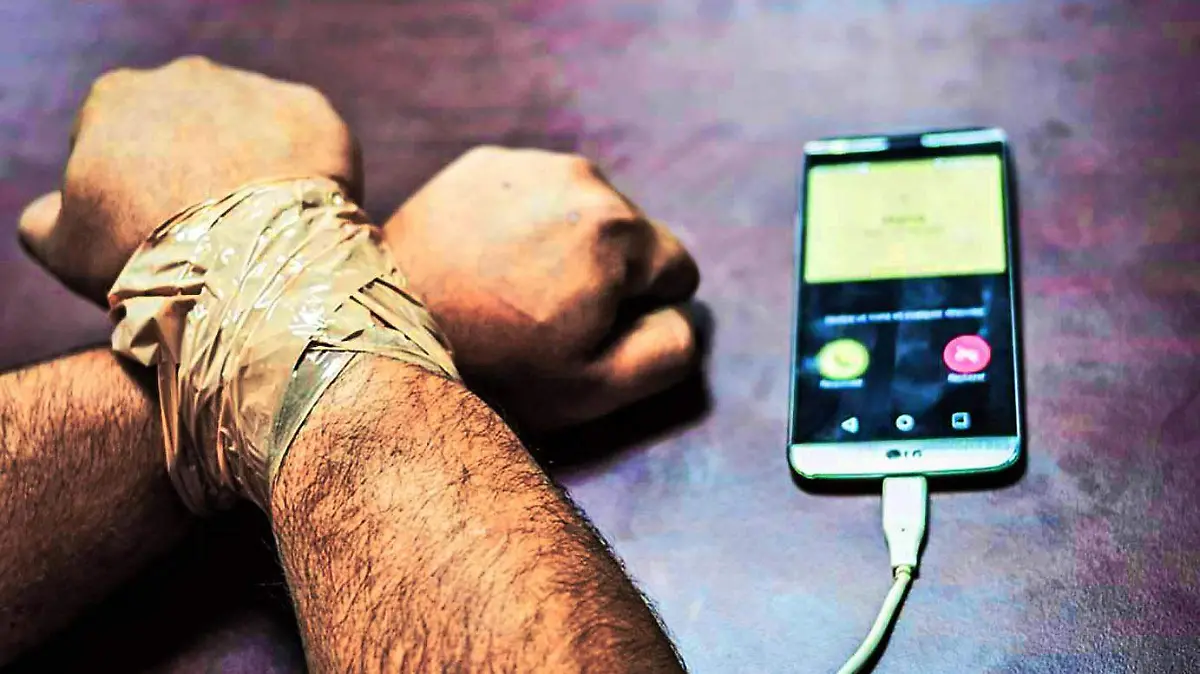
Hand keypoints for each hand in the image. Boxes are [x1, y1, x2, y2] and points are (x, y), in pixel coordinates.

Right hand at [17, 56, 360, 304]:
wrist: (243, 266)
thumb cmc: (143, 256)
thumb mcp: (63, 248)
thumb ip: (46, 218)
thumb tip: (53, 210)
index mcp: (115, 98)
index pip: (118, 137)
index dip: (133, 186)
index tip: (151, 226)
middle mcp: (186, 78)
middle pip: (191, 127)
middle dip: (199, 168)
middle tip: (213, 230)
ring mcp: (254, 90)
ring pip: (254, 132)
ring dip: (256, 168)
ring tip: (261, 228)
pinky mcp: (313, 113)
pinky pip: (310, 142)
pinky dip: (308, 173)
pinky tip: (299, 214)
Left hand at [382, 146, 700, 431]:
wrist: (382, 335)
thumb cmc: (497, 368)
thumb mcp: (602, 386)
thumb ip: (673, 345)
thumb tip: (680, 309)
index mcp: (619, 229)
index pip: (676, 270)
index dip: (641, 311)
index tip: (589, 332)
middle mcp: (579, 177)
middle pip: (630, 235)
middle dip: (603, 273)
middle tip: (544, 315)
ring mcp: (524, 163)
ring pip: (582, 211)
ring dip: (564, 245)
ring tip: (510, 290)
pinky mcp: (479, 164)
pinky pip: (532, 196)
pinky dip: (521, 225)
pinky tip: (483, 262)